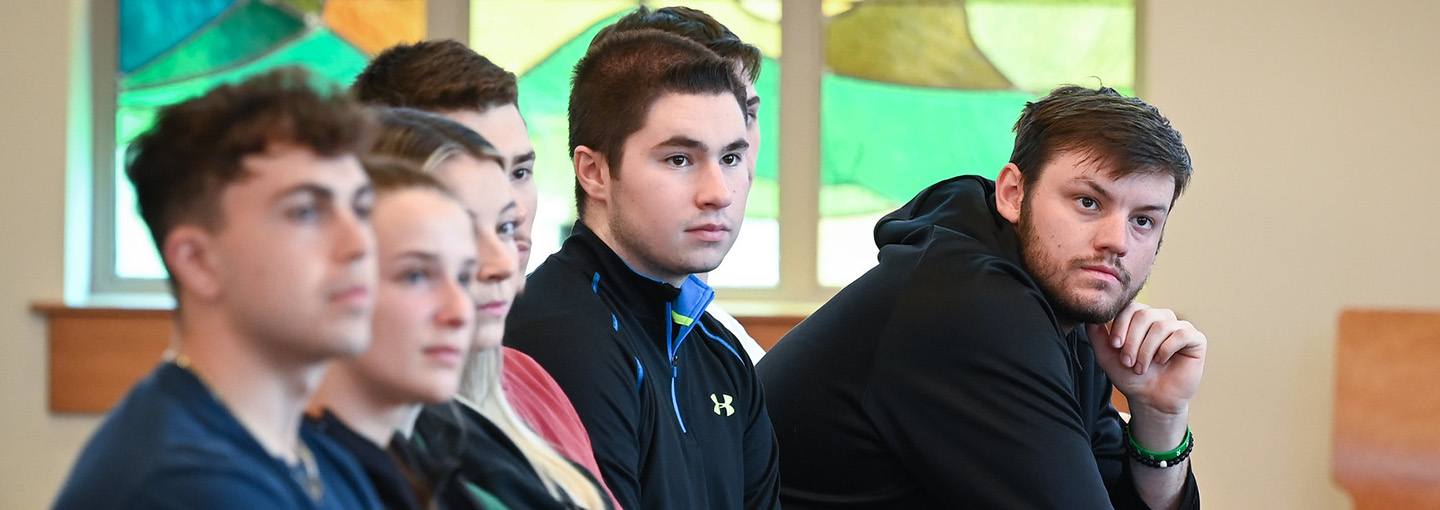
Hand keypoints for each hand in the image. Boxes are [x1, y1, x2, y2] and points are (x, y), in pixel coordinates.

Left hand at [1087, 302, 1205, 415]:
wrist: (1150, 400)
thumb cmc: (1130, 377)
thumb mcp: (1106, 356)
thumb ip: (1097, 335)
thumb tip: (1091, 316)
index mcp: (1141, 318)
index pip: (1130, 308)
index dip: (1121, 325)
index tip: (1114, 346)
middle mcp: (1161, 318)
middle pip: (1144, 315)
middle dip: (1133, 341)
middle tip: (1128, 362)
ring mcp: (1179, 327)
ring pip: (1161, 325)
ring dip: (1147, 349)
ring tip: (1141, 367)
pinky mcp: (1195, 339)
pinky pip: (1182, 334)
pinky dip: (1167, 348)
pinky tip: (1161, 360)